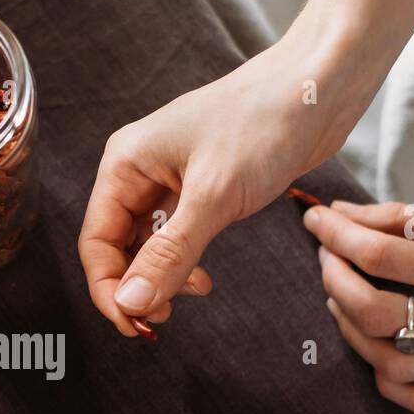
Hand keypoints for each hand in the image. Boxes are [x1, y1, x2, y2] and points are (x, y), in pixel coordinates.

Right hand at [77, 40, 342, 335]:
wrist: (318, 88)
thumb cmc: (264, 124)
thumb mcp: (213, 196)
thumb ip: (169, 254)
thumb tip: (130, 304)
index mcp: (125, 163)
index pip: (95, 241)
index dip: (109, 289)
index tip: (135, 325)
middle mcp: (138, 171)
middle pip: (115, 246)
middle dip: (136, 287)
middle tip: (165, 319)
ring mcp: (168, 179)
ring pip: (145, 245)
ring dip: (161, 278)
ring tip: (194, 292)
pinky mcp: (198, 188)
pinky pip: (174, 237)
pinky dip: (182, 263)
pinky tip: (202, 277)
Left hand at [304, 200, 413, 413]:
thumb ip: (402, 219)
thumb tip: (339, 214)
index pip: (379, 255)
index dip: (337, 237)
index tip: (315, 223)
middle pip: (374, 311)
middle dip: (334, 282)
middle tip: (327, 262)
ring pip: (388, 360)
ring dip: (350, 331)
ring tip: (342, 303)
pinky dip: (385, 379)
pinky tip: (375, 349)